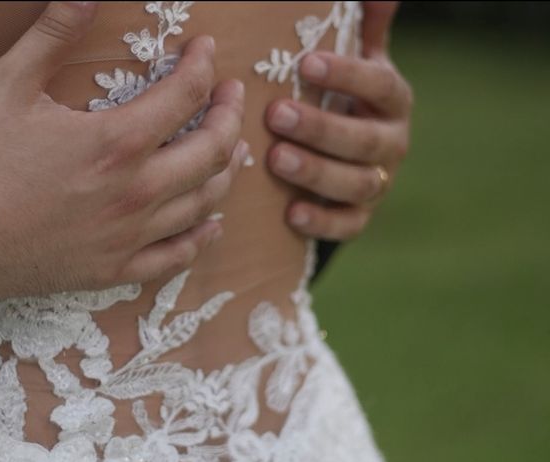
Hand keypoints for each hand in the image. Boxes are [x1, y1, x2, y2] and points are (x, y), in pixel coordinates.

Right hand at [0, 1, 245, 311]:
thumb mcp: (7, 87)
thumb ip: (52, 35)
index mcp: (117, 142)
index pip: (187, 95)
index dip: (204, 66)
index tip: (206, 52)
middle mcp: (137, 191)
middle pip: (214, 150)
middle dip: (231, 115)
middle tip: (232, 97)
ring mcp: (132, 235)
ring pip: (205, 201)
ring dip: (227, 171)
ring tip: (234, 151)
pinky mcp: (118, 269)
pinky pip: (178, 256)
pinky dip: (202, 236)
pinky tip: (211, 222)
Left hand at [265, 2, 411, 240]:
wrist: (349, 157)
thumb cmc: (343, 101)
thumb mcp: (357, 64)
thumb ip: (366, 31)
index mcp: (391, 102)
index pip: (380, 85)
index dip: (348, 75)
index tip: (307, 62)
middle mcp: (391, 143)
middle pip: (364, 140)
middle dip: (321, 128)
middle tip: (275, 114)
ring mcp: (378, 183)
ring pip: (356, 183)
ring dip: (316, 172)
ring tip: (275, 158)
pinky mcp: (360, 217)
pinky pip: (347, 225)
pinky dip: (322, 223)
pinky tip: (291, 214)